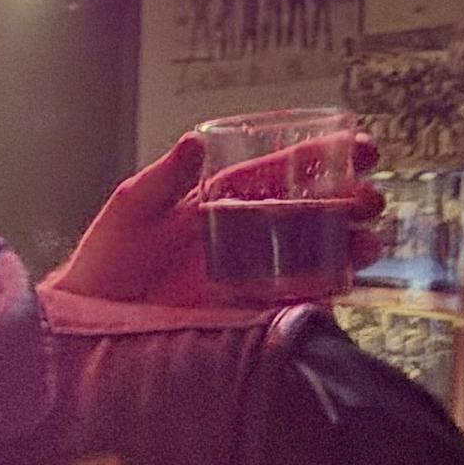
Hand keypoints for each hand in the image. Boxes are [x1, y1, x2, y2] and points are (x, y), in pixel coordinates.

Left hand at [46, 130, 383, 309]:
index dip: (324, 156)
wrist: (92, 323)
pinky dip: (326, 289)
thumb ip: (163, 179)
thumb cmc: (105, 262)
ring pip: (313, 252)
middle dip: (347, 203)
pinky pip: (299, 297)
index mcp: (222, 198)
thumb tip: (197, 141)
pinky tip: (345, 282)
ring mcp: (252, 271)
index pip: (282, 170)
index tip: (364, 147)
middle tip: (371, 201)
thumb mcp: (130, 211)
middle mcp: (245, 231)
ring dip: (347, 246)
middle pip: (310, 211)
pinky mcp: (252, 311)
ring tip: (368, 244)